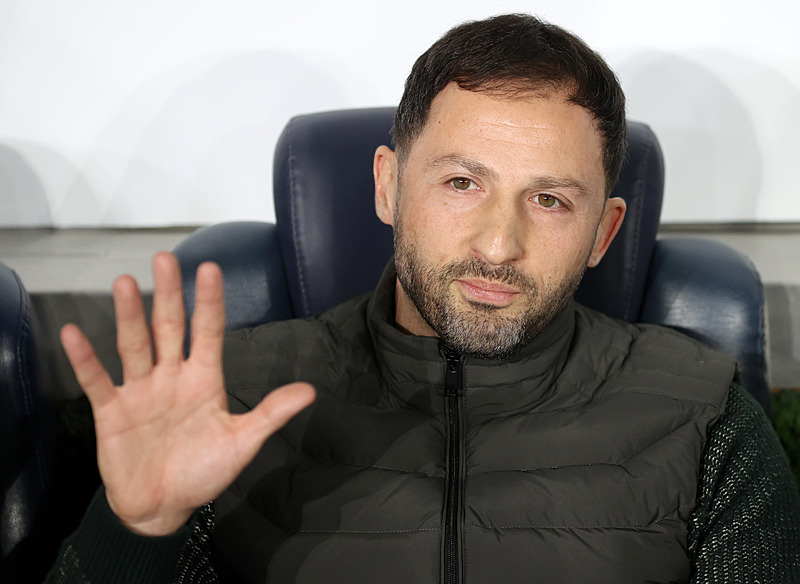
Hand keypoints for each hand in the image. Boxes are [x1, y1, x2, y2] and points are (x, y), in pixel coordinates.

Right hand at [60, 252, 314, 535]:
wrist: (163, 507)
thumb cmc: (203, 471)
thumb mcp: (242, 443)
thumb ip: (270, 414)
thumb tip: (310, 391)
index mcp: (204, 379)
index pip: (208, 331)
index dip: (209, 302)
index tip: (211, 269)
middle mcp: (171, 377)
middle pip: (168, 328)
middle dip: (167, 294)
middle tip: (165, 259)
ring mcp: (140, 391)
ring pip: (134, 346)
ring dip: (128, 316)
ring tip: (123, 283)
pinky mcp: (112, 411)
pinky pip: (97, 381)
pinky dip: (84, 360)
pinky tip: (73, 334)